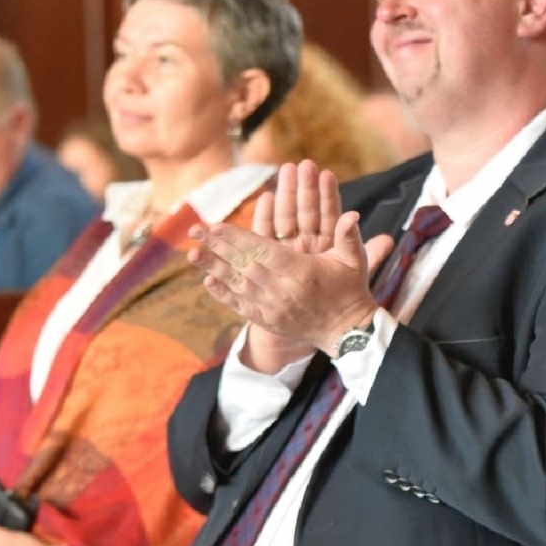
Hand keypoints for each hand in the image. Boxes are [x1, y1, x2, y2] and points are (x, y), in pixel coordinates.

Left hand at [188, 161, 393, 371]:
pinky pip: (241, 306)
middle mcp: (283, 290)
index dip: (237, 238)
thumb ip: (348, 236)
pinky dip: (223, 294)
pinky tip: (208, 281)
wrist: (347, 332)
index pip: (262, 251)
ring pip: (237, 284)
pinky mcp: (269, 321)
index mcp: (302, 272)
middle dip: (217, 247)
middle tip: (195, 231)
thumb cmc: (350, 290)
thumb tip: (351, 214)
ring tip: (192, 254)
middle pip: (243, 265)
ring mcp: (274, 308)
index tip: (217, 225)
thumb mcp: (354, 261)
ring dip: (213, 268)